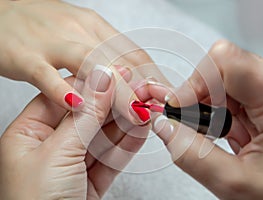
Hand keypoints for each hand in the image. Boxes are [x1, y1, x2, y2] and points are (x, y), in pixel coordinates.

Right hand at [0, 0, 169, 120]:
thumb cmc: (42, 27)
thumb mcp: (80, 34)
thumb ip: (104, 55)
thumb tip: (129, 79)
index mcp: (95, 28)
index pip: (134, 54)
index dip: (154, 77)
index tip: (167, 97)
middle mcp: (80, 32)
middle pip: (120, 61)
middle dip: (144, 87)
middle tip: (161, 109)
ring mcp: (53, 44)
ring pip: (92, 65)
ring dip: (116, 92)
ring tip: (136, 113)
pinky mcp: (26, 56)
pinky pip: (46, 74)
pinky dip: (62, 89)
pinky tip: (78, 106)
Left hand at [0, 66, 147, 199]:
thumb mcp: (59, 153)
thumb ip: (86, 116)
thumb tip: (102, 80)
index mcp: (28, 134)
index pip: (65, 98)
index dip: (93, 84)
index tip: (117, 73)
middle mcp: (49, 146)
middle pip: (89, 116)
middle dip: (116, 103)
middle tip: (139, 89)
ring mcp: (72, 163)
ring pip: (104, 136)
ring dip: (127, 122)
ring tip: (146, 106)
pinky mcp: (90, 179)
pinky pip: (111, 156)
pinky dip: (128, 143)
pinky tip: (141, 128)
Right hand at [151, 40, 262, 198]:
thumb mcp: (237, 185)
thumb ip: (192, 155)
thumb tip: (165, 127)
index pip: (227, 61)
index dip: (195, 81)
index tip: (180, 106)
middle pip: (223, 65)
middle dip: (200, 95)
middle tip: (196, 125)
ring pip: (225, 76)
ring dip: (211, 105)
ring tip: (220, 133)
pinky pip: (233, 89)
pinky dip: (221, 109)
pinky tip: (229, 130)